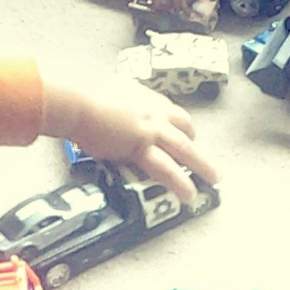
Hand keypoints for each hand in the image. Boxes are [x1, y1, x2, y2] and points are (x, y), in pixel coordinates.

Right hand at [40, 66, 218, 202]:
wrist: (74, 100)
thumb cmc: (78, 96)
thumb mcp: (104, 95)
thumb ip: (114, 107)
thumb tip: (108, 114)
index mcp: (144, 97)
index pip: (171, 112)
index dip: (180, 127)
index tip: (185, 136)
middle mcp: (153, 111)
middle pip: (185, 129)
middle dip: (198, 146)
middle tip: (208, 159)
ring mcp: (151, 128)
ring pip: (185, 149)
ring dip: (202, 165)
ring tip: (214, 180)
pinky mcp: (142, 146)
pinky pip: (167, 169)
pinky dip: (179, 183)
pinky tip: (189, 195)